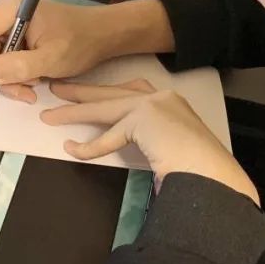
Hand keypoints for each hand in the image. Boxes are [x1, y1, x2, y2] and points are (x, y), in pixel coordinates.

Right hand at [0, 0, 174, 102]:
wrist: (101, 35)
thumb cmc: (80, 42)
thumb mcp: (52, 59)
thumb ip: (19, 66)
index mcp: (11, 7)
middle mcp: (4, 10)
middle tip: (21, 92)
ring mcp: (7, 21)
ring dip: (6, 77)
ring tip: (32, 85)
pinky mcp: (13, 32)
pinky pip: (0, 56)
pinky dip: (12, 73)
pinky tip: (32, 78)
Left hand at [41, 80, 259, 203]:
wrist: (214, 174)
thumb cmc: (200, 171)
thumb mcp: (172, 149)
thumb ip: (156, 143)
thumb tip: (143, 154)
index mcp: (172, 102)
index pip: (133, 91)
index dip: (108, 94)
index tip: (90, 93)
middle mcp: (163, 97)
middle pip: (113, 93)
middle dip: (83, 92)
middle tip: (59, 88)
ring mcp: (154, 104)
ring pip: (104, 108)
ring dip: (74, 111)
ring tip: (50, 114)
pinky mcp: (144, 119)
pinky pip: (108, 136)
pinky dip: (88, 146)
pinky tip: (71, 148)